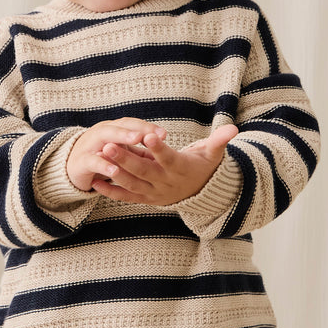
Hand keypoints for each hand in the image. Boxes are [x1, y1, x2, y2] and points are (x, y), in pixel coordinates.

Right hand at [66, 119, 166, 191]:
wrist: (74, 167)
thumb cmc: (102, 156)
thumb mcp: (120, 149)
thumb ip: (136, 147)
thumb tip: (161, 145)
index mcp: (114, 129)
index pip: (133, 124)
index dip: (148, 128)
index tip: (164, 135)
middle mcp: (103, 132)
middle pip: (120, 125)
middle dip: (136, 128)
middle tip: (151, 133)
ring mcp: (91, 144)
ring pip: (106, 137)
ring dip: (121, 137)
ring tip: (136, 140)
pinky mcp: (82, 161)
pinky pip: (93, 161)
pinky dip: (103, 164)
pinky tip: (114, 170)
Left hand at [90, 125, 238, 204]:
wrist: (201, 194)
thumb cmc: (204, 166)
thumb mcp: (212, 154)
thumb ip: (219, 141)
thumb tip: (233, 129)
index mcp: (180, 168)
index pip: (168, 158)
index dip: (159, 149)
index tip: (148, 137)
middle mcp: (166, 183)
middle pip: (144, 171)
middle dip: (126, 159)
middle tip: (109, 145)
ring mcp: (154, 193)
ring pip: (132, 184)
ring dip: (115, 173)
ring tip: (100, 159)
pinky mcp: (145, 199)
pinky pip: (126, 197)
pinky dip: (110, 191)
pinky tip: (94, 182)